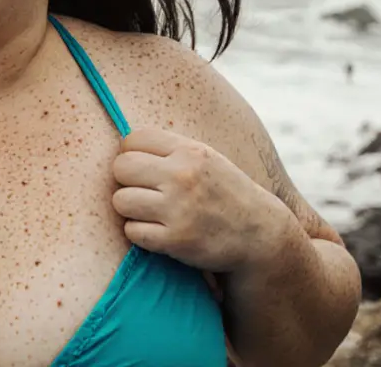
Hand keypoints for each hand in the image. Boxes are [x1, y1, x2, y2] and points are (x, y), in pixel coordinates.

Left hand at [111, 129, 295, 273]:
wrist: (259, 234)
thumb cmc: (224, 193)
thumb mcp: (205, 159)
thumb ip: (169, 150)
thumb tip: (121, 145)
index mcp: (190, 152)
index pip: (133, 139)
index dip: (132, 154)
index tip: (143, 168)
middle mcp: (183, 176)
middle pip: (121, 167)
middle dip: (126, 180)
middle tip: (144, 191)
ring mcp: (178, 209)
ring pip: (121, 200)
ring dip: (131, 209)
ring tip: (151, 212)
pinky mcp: (175, 240)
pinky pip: (131, 231)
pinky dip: (140, 233)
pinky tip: (158, 231)